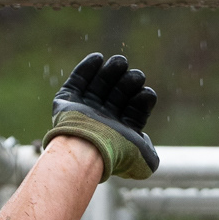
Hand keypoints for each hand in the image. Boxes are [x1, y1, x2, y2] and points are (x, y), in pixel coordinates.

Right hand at [43, 52, 159, 181]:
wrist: (88, 148)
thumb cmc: (115, 154)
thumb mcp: (143, 161)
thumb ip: (150, 154)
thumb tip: (148, 150)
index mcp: (119, 133)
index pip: (134, 110)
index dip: (142, 99)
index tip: (147, 93)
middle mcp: (103, 120)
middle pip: (118, 95)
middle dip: (128, 83)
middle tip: (137, 75)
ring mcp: (85, 109)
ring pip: (100, 85)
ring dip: (111, 72)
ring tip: (120, 62)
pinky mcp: (67, 101)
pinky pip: (78, 81)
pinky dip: (87, 68)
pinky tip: (98, 58)